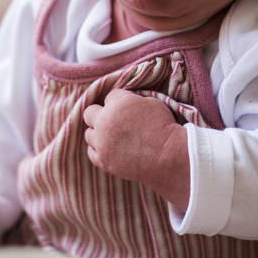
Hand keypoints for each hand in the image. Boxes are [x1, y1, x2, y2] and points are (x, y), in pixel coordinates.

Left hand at [82, 88, 189, 209]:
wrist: (168, 156)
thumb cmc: (164, 127)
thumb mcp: (151, 102)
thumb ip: (131, 100)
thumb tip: (124, 102)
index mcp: (117, 103)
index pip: (110, 96)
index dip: (120, 101)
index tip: (130, 109)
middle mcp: (104, 121)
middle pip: (90, 113)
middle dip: (100, 114)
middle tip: (114, 120)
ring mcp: (101, 143)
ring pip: (89, 134)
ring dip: (98, 133)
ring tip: (114, 136)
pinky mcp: (103, 160)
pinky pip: (92, 152)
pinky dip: (99, 149)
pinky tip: (111, 148)